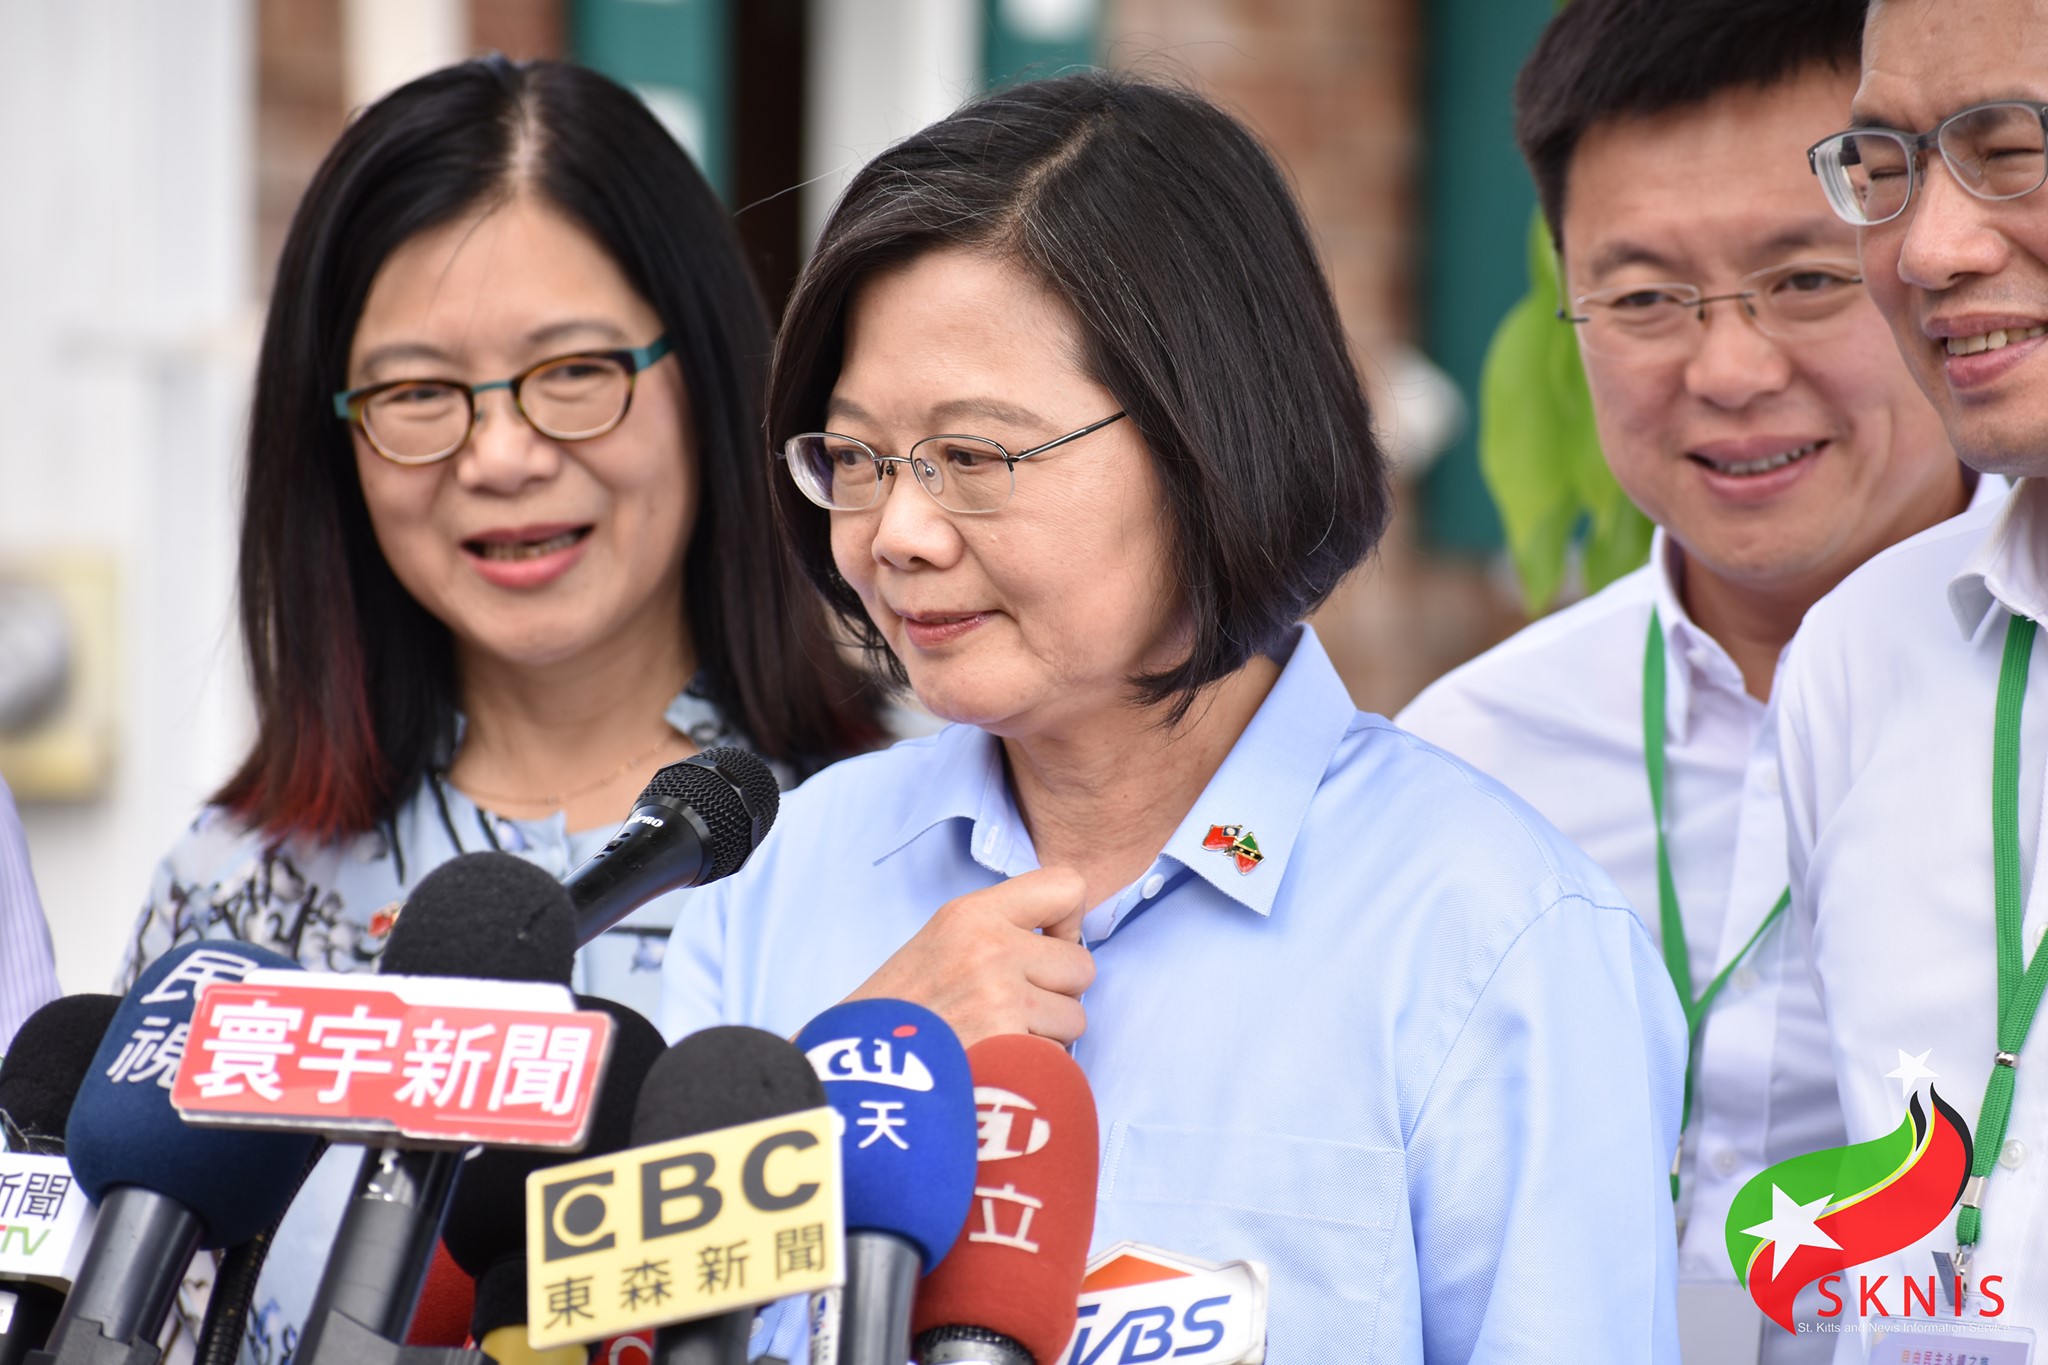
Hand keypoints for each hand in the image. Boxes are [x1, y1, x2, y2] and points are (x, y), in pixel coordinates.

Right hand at [845, 867, 1094, 1047]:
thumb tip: (1069, 936)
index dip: (1067, 922)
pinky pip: (1059, 1058)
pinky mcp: (1009, 1048)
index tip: (1044, 943)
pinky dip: (1034, 1069)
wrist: (857, 1072)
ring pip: (1076, 1017)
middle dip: (1057, 993)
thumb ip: (1001, 930)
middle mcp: (991, 948)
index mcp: (971, 914)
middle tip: (1012, 1007)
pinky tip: (996, 1064)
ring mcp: (1001, 999)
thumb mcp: (942, 943)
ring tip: (997, 1038)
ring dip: (1047, 1035)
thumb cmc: (902, 1013)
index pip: (1068, 886)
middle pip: (1081, 965)